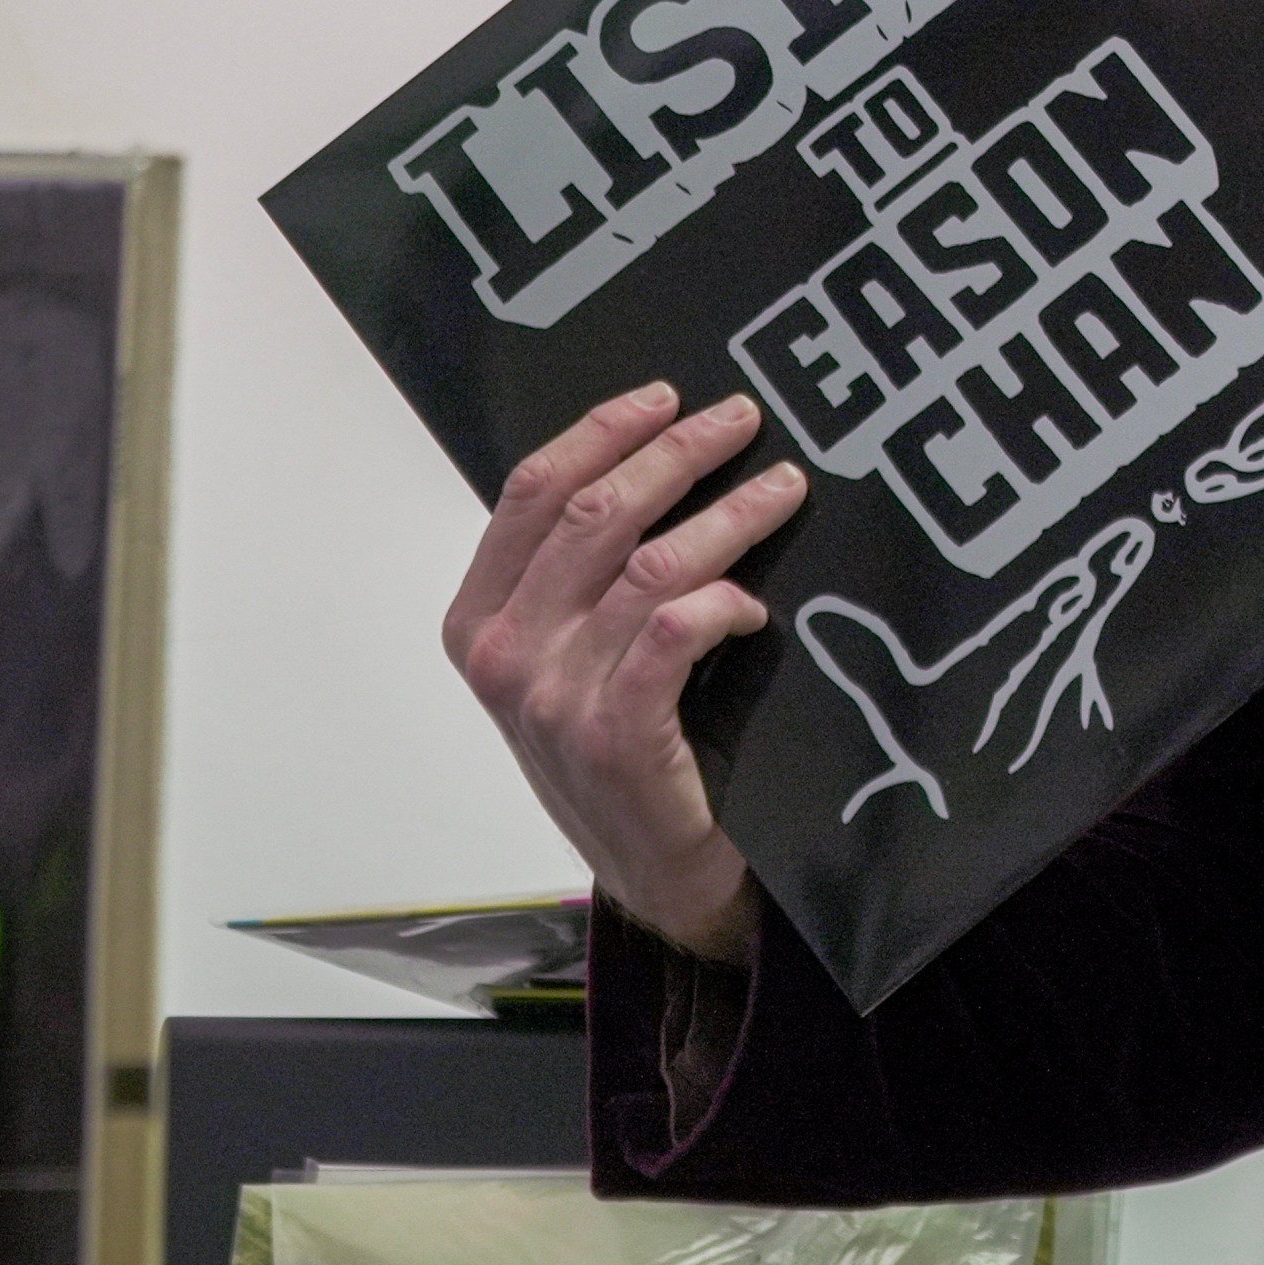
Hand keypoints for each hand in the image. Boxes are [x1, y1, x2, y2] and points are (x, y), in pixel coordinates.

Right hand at [442, 382, 806, 962]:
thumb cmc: (625, 745)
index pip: (528, 492)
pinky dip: (724, 601)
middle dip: (677, 452)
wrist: (654, 870)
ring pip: (648, 564)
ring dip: (729, 515)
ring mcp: (554, 699)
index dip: (601, 430)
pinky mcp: (616, 736)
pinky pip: (674, 631)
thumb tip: (659, 458)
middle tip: (745, 418)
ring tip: (785, 488)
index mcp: (478, 620)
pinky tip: (756, 604)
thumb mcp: (575, 655)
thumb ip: (585, 576)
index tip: (666, 394)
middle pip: (591, 513)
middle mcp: (503, 655)